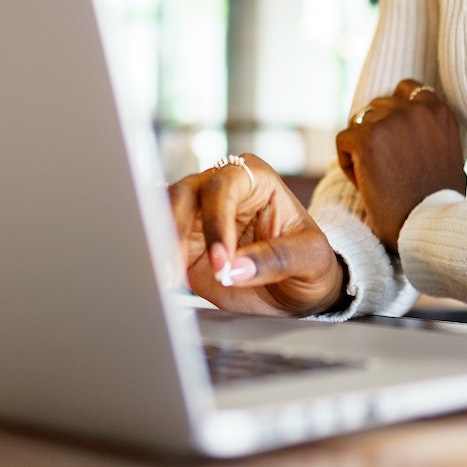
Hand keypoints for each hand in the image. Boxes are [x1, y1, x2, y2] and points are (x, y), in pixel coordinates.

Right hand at [167, 153, 344, 317]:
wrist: (298, 288)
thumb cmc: (309, 261)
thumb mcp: (310, 257)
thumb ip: (276, 259)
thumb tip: (235, 268)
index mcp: (254, 178)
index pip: (224, 188)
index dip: (217, 222)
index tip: (221, 262)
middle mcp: (221, 189)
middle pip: (185, 193)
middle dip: (177, 229)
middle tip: (180, 268)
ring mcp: (198, 215)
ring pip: (164, 211)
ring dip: (160, 241)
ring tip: (166, 275)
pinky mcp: (184, 241)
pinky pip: (160, 239)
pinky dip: (156, 254)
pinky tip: (160, 274)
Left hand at [335, 79, 466, 248]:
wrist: (427, 229)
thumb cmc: (440, 204)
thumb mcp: (453, 160)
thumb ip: (436, 136)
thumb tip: (426, 132)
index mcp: (439, 111)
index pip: (406, 89)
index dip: (395, 114)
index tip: (397, 143)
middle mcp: (416, 109)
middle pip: (378, 106)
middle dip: (377, 133)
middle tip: (388, 169)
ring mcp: (390, 120)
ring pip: (359, 122)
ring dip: (362, 148)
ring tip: (378, 179)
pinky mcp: (366, 137)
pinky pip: (343, 141)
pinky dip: (349, 163)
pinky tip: (365, 185)